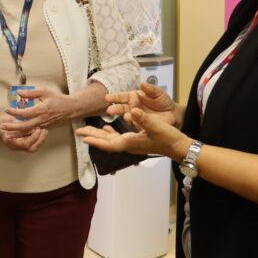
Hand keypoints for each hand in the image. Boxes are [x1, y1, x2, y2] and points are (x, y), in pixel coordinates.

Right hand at [0, 113, 48, 152]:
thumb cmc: (1, 121)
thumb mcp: (11, 121)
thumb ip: (21, 125)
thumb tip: (33, 127)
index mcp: (11, 142)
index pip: (26, 143)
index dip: (34, 136)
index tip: (38, 128)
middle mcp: (14, 147)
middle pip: (31, 149)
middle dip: (40, 140)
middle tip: (44, 130)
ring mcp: (17, 147)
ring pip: (32, 148)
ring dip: (40, 140)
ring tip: (44, 131)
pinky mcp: (20, 144)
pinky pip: (31, 145)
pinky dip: (37, 140)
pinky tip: (40, 132)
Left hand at [3, 86, 77, 131]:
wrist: (70, 109)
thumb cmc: (57, 99)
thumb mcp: (45, 91)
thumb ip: (31, 92)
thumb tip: (19, 92)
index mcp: (41, 109)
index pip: (25, 113)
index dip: (15, 112)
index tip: (6, 109)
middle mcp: (42, 119)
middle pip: (25, 126)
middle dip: (13, 127)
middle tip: (2, 126)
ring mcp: (43, 125)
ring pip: (28, 131)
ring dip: (17, 133)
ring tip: (7, 133)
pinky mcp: (44, 128)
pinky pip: (33, 132)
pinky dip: (24, 134)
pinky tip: (17, 134)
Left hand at [76, 108, 191, 159]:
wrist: (179, 147)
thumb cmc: (169, 138)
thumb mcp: (156, 127)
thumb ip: (143, 119)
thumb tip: (131, 110)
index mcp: (131, 143)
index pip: (109, 143)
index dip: (96, 141)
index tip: (83, 138)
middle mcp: (129, 145)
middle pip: (106, 141)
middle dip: (93, 136)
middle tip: (78, 131)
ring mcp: (132, 143)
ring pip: (111, 139)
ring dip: (99, 135)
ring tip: (87, 130)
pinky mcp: (136, 140)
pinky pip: (118, 137)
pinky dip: (110, 132)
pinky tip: (107, 127)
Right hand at [106, 83, 177, 128]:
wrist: (174, 115)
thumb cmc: (165, 102)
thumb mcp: (159, 94)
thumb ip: (151, 90)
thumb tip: (142, 84)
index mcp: (134, 97)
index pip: (122, 96)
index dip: (115, 97)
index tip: (107, 98)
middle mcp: (132, 107)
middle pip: (121, 107)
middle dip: (115, 109)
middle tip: (110, 111)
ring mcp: (136, 117)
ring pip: (126, 116)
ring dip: (123, 116)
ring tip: (124, 116)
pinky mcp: (140, 125)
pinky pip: (134, 125)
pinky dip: (132, 124)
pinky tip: (132, 122)